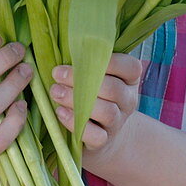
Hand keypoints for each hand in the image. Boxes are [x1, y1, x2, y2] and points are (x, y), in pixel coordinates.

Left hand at [50, 53, 142, 172]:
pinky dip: (76, 123)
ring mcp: (118, 122)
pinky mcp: (104, 141)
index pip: (130, 67)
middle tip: (57, 74)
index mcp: (128, 80)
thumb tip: (59, 44)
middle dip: (82, 80)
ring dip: (77, 100)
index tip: (78, 56)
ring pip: (106, 111)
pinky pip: (96, 135)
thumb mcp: (94, 78)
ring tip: (55, 92)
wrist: (100, 135)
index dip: (108, 61)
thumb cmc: (92, 96)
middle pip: (113, 89)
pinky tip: (60, 113)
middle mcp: (128, 101)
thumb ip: (86, 63)